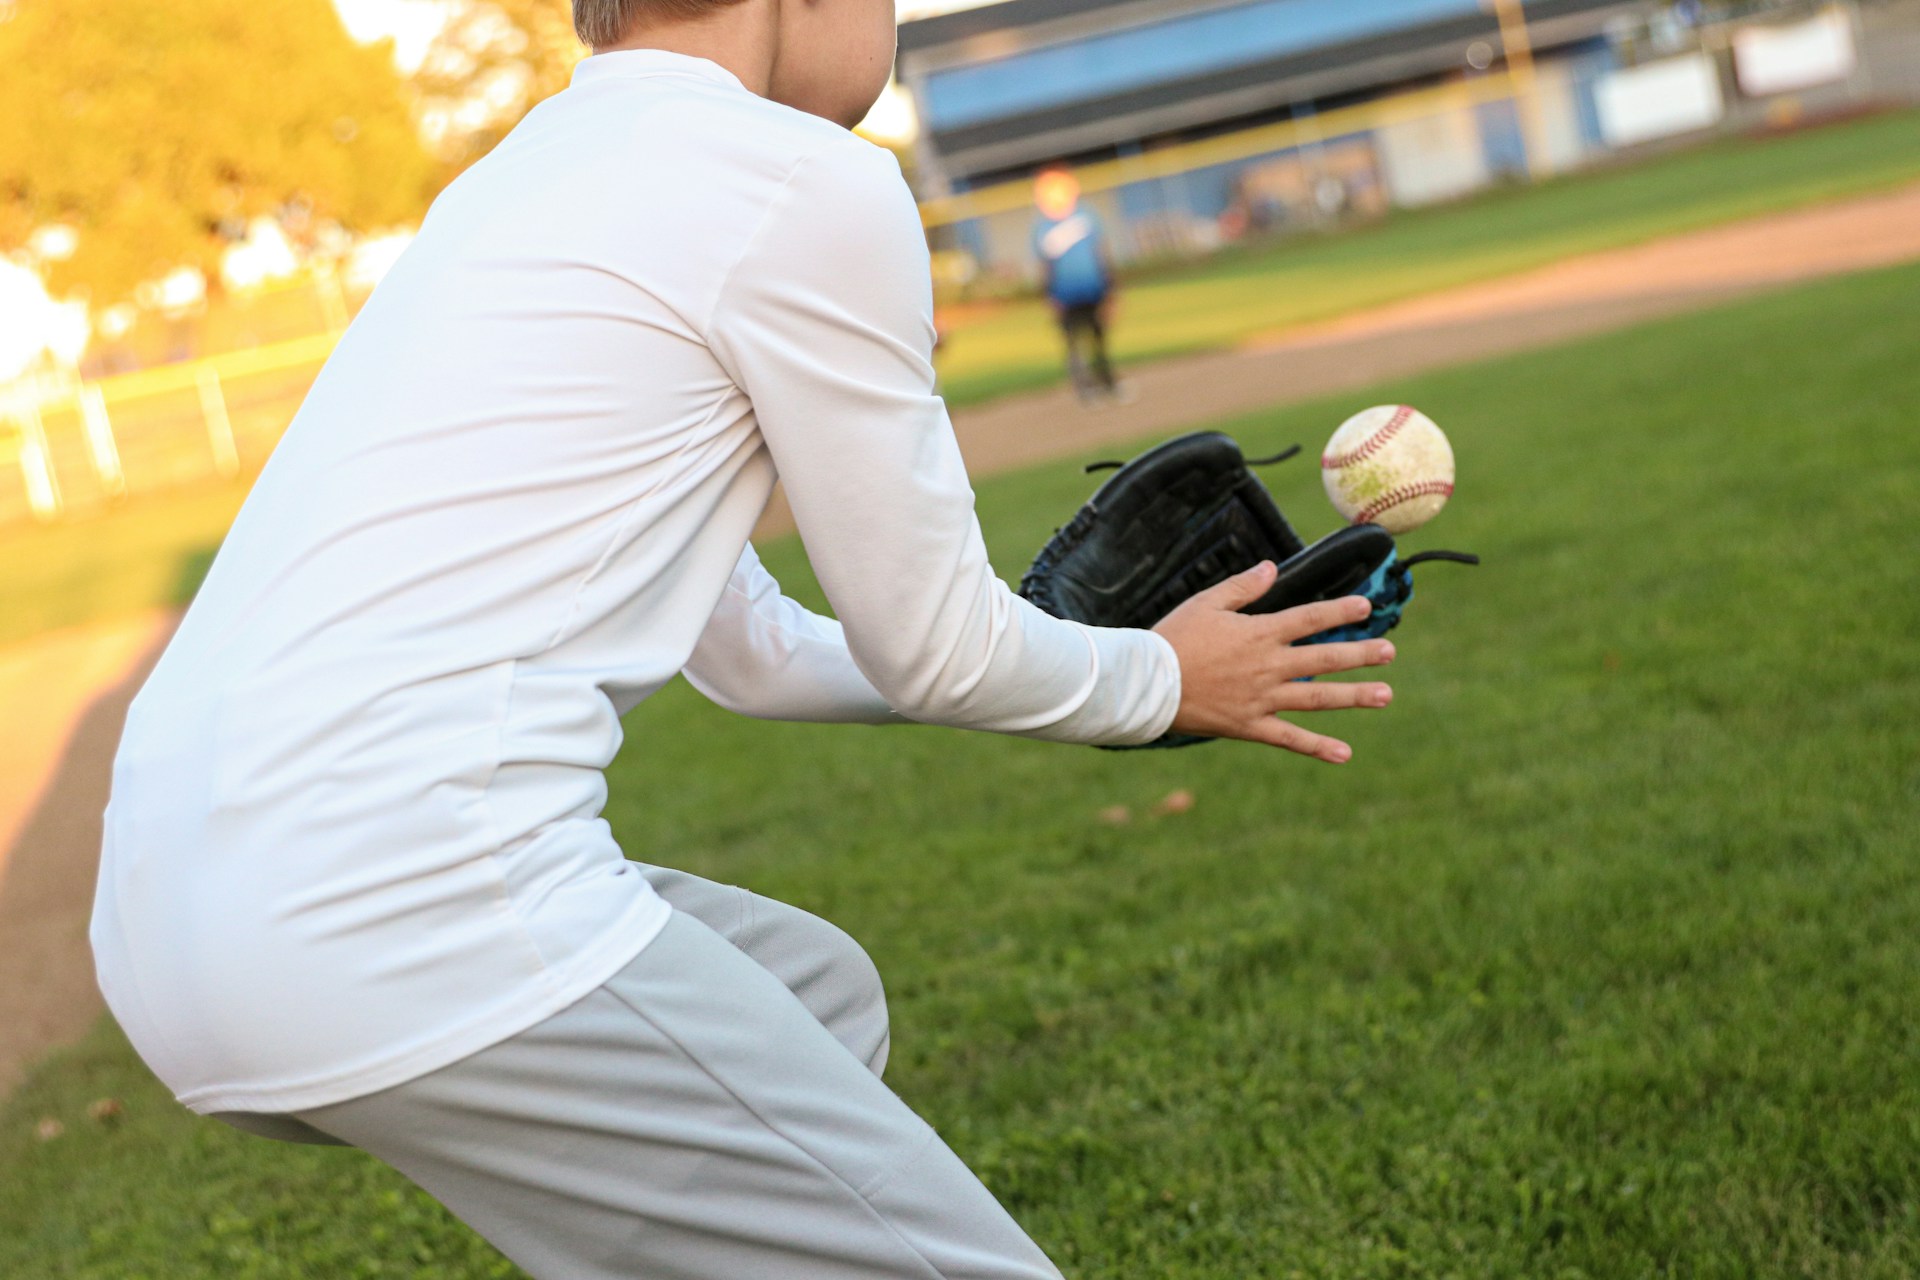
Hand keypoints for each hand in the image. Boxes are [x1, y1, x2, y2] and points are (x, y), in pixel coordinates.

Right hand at [1151, 561, 1395, 761]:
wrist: (1148, 683)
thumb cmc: (1173, 638)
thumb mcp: (1205, 603)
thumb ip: (1242, 587)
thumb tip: (1271, 567)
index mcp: (1259, 633)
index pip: (1309, 618)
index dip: (1339, 610)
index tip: (1367, 606)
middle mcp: (1268, 666)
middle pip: (1324, 658)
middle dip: (1360, 654)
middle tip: (1389, 652)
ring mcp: (1262, 698)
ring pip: (1317, 697)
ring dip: (1354, 696)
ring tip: (1385, 695)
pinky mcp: (1250, 725)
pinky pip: (1289, 738)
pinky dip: (1317, 746)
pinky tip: (1344, 754)